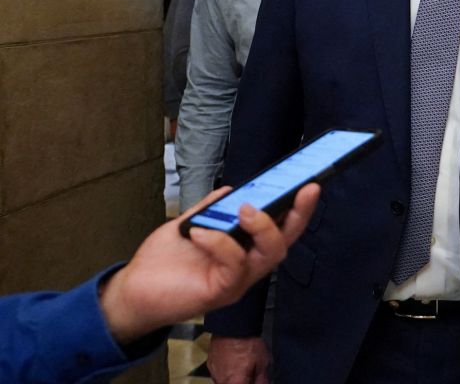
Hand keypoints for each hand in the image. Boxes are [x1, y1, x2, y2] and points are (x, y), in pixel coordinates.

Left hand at [98, 183, 318, 344]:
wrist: (132, 292)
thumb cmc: (161, 264)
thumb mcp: (188, 225)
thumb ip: (210, 210)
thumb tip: (230, 189)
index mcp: (244, 251)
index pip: (281, 229)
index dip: (299, 209)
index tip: (309, 184)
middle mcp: (247, 267)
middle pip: (286, 242)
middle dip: (298, 214)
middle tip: (301, 190)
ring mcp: (237, 282)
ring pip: (270, 254)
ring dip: (262, 227)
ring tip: (244, 209)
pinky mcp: (220, 292)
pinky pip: (234, 266)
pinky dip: (220, 243)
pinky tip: (200, 232)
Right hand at [208, 335, 270, 383]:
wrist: (232, 327)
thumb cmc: (247, 343)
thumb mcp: (262, 362)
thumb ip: (261, 379)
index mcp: (235, 383)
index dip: (251, 382)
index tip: (255, 379)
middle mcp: (221, 381)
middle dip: (243, 381)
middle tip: (251, 373)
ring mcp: (214, 373)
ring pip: (225, 381)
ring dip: (234, 378)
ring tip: (242, 365)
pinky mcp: (210, 364)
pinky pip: (219, 373)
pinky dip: (227, 371)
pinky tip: (234, 361)